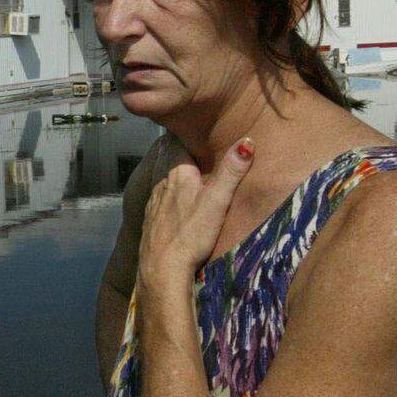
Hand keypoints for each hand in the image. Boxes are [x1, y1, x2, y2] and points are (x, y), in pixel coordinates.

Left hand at [138, 137, 254, 292]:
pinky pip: (160, 198)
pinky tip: (176, 203)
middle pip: (171, 161)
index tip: (199, 128)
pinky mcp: (150, 219)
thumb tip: (246, 142)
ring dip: (176, 175)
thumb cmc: (192, 233)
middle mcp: (161, 183)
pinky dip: (168, 195)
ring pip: (164, 179)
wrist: (162, 267)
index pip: (178, 143)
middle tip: (198, 148)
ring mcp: (153, 202)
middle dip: (183, 154)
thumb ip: (231, 172)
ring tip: (191, 173)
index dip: (188, 135)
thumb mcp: (218, 200)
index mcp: (177, 173)